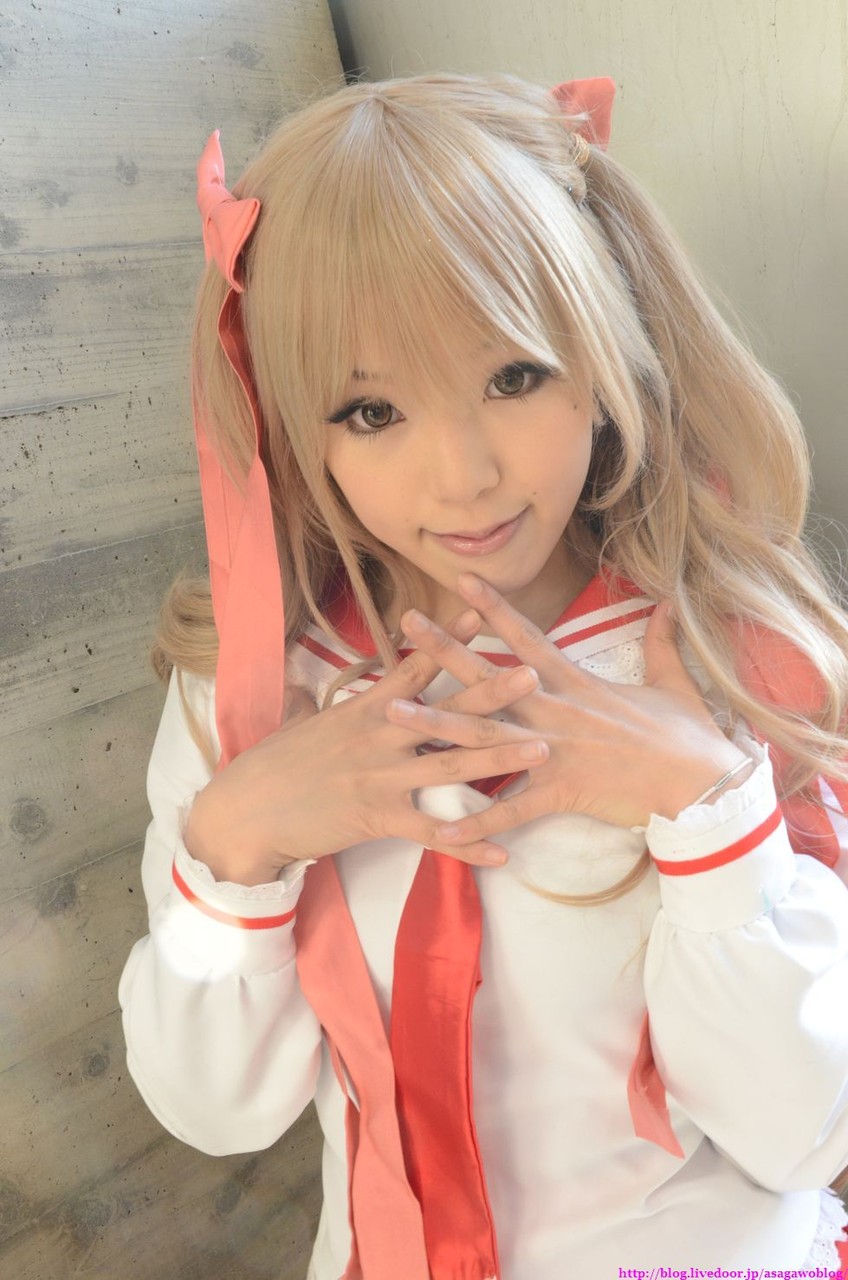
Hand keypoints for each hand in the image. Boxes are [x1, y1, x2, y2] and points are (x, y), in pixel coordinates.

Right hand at [183, 608, 549, 883]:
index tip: (479, 615)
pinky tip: (502, 852)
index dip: (446, 639)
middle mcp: (380, 737)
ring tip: (542, 750)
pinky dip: (469, 845)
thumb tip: (305, 687)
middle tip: (534, 676)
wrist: (246, 811)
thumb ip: (314, 704)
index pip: (413, 667)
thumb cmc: (271, 765)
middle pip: (445, 710)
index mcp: (365, 709)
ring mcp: (381, 778)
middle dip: (492, 693)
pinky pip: (433, 835)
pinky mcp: (377, 818)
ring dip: (500, 759)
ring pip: (451, 768)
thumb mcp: (298, 723)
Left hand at [385, 575, 749, 843]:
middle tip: (405, 625)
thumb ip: (661, 642)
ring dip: (436, 723)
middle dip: (444, 649)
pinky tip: (439, 827)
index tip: (462, 582)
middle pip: (488, 675)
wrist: (703, 782)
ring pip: (482, 735)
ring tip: (393, 713)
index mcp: (576, 683)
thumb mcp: (674, 680)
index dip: (494, 606)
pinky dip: (475, 821)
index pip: (526, 636)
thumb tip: (669, 603)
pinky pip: (509, 809)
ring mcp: (553, 750)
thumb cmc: (688, 735)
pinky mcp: (560, 790)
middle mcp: (555, 710)